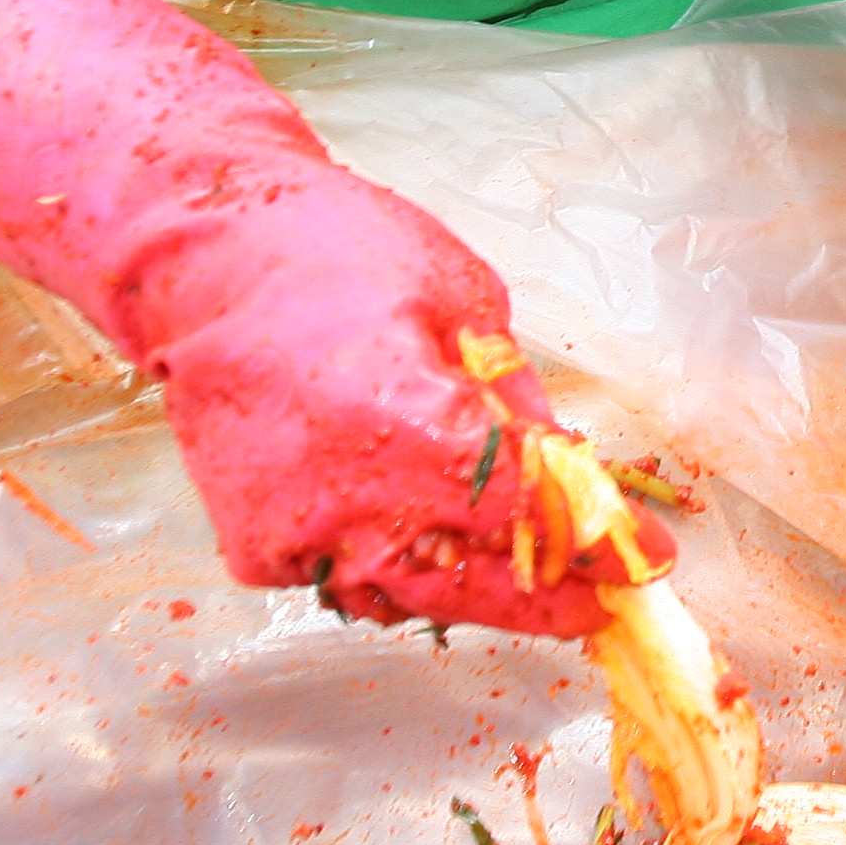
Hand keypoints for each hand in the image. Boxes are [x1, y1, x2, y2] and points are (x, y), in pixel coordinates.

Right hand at [0, 0, 661, 647]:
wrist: (197, 255)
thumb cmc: (337, 250)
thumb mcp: (462, 300)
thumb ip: (512, 399)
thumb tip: (571, 468)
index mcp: (405, 425)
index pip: (523, 518)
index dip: (593, 546)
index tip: (648, 562)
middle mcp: (343, 497)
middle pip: (469, 582)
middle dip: (544, 594)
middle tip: (600, 593)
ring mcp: (291, 532)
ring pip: (408, 593)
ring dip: (473, 588)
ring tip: (533, 573)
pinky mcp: (256, 548)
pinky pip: (348, 575)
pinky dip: (396, 565)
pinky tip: (434, 534)